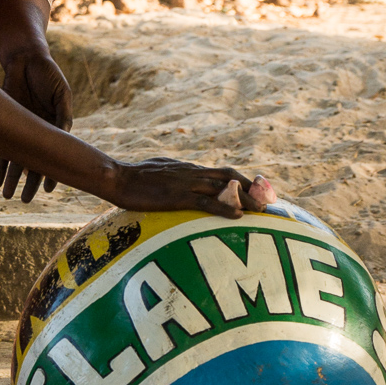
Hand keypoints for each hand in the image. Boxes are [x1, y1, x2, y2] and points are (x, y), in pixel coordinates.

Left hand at [0, 48, 72, 202]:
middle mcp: (39, 132)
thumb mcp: (61, 92)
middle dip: (28, 183)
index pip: (54, 156)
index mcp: (56, 127)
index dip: (52, 173)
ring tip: (6, 196)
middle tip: (24, 201)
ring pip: (16, 158)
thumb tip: (65, 135)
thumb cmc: (47, 73)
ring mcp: (22, 128)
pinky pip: (1, 145)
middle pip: (34, 162)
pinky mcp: (7, 121)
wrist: (24, 58)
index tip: (49, 191)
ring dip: (10, 177)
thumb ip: (63, 114)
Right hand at [112, 159, 275, 216]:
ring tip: (261, 211)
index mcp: (188, 167)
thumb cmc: (134, 177)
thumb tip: (183, 178)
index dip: (243, 181)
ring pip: (224, 188)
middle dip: (252, 188)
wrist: (117, 177)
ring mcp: (186, 183)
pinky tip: (239, 217)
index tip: (257, 192)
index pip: (222, 172)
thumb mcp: (160, 170)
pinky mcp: (178, 196)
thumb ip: (175, 174)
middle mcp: (192, 172)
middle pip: (230, 176)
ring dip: (246, 199)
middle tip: (267, 202)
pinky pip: (207, 202)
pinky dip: (226, 209)